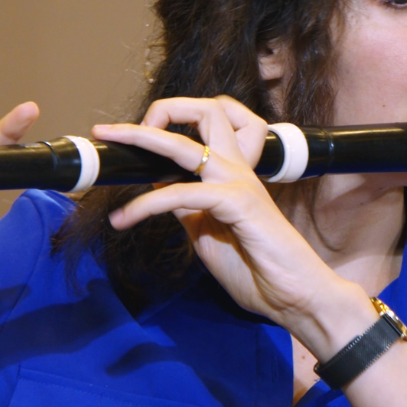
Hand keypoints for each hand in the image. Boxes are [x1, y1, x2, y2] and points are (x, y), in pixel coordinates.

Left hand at [93, 97, 374, 356]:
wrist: (295, 296)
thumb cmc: (258, 271)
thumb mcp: (207, 235)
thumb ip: (188, 210)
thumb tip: (160, 190)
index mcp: (232, 177)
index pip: (201, 133)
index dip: (163, 132)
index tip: (126, 146)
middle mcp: (237, 171)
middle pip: (204, 115)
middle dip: (159, 111)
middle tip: (114, 130)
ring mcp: (239, 184)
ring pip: (188, 144)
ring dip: (144, 138)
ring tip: (110, 139)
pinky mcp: (238, 203)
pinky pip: (182, 193)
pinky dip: (148, 203)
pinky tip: (126, 219)